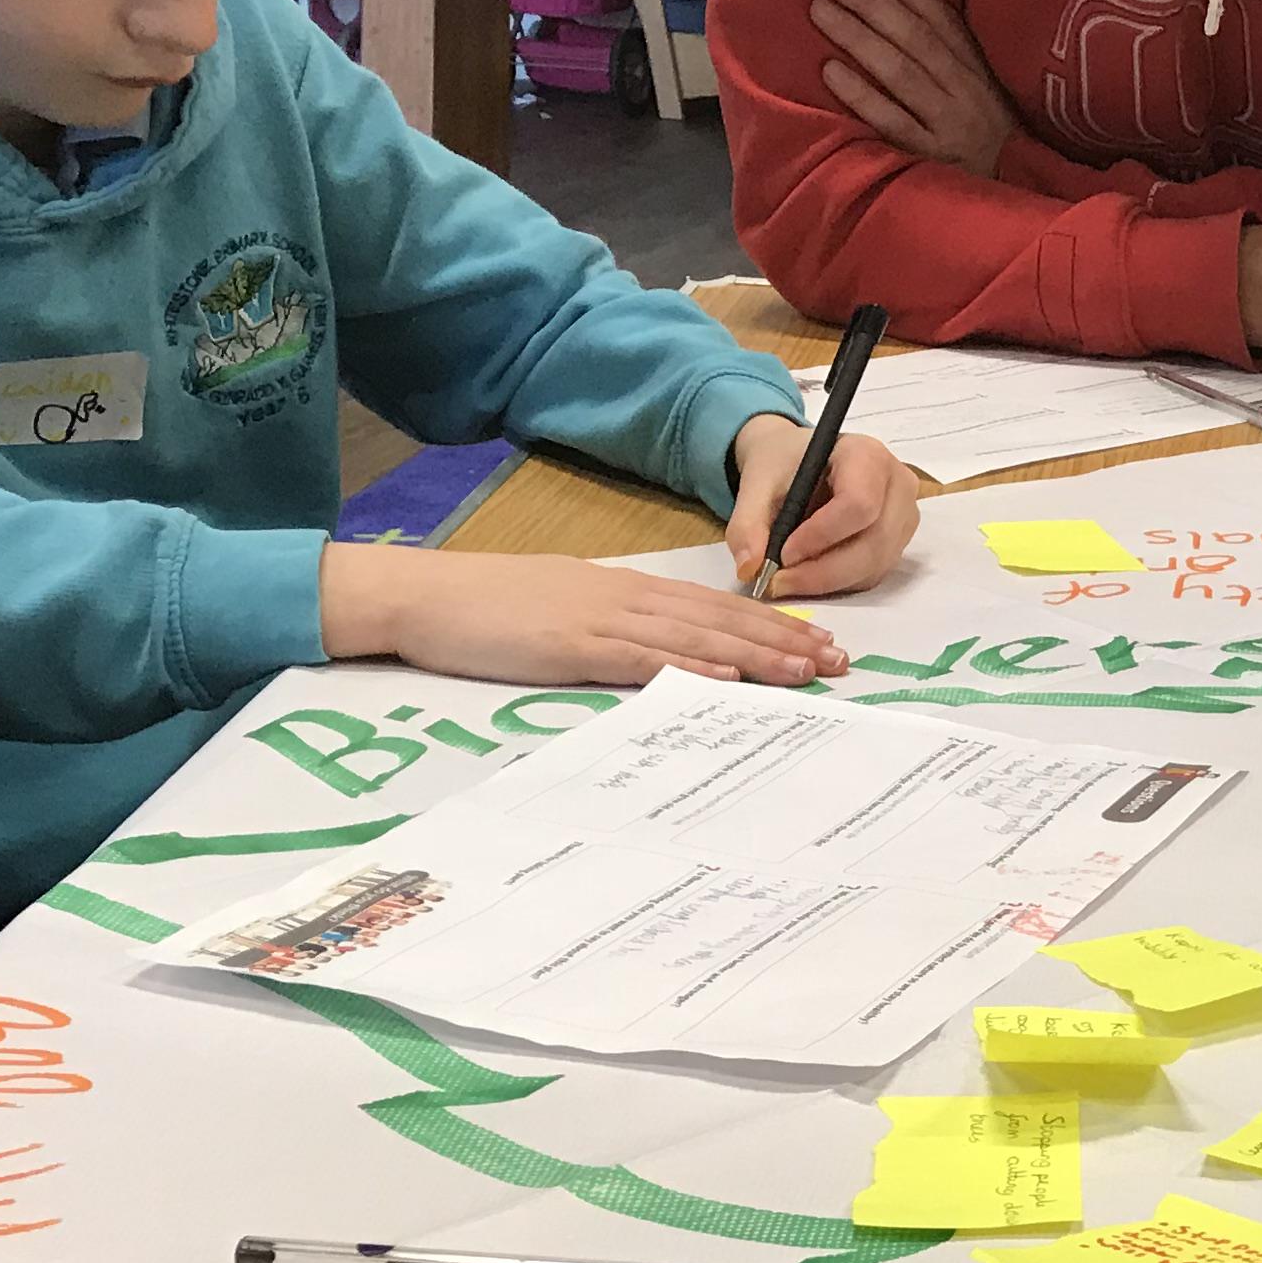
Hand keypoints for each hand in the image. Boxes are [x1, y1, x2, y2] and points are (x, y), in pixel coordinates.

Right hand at [319, 543, 850, 687]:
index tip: (818, 641)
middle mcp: (624, 596)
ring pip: (695, 634)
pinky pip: (642, 655)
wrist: (423, 596)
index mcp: (625, 587)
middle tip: (838, 661)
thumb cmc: (487, 610)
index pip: (714, 604)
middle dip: (784, 639)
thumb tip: (661, 653)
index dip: (771, 622)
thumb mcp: (564, 612)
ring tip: (805, 671)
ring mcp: (600, 618)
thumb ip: (614, 628)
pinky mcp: (571, 644)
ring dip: (755, 653)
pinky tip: (727, 674)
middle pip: (720, 616)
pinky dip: (689, 664)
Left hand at [726, 411, 924, 596]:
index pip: (859, 503)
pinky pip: (874, 574)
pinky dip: (840, 583)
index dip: (822, 536)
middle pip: (873, 543)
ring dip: (829, 582)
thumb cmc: (783, 464)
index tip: (782, 553)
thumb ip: (748, 523)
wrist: (798, 463)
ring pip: (875, 566)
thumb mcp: (756, 483)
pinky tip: (811, 573)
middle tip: (779, 581)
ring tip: (790, 578)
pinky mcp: (899, 542)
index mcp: (867, 454)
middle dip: (823, 571)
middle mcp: (898, 485)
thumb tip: (749, 568)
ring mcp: (904, 516)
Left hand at [812, 0, 1020, 174]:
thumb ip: (953, 56)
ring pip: (901, 73)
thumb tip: (902, 7)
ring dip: (858, 36)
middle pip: (915, 39)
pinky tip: (831, 70)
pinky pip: (892, 122)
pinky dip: (862, 95)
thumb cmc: (988, 142)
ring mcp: (949, 127)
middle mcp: (966, 93)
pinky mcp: (932, 159)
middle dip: (871, 1)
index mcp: (979, 71)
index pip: (943, 21)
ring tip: (820, 9)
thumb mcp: (983, 93)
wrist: (1014, 204)